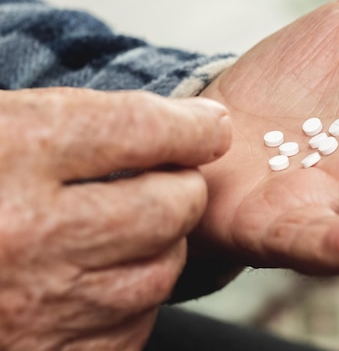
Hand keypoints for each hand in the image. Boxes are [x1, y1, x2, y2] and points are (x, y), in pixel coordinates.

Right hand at [0, 88, 229, 350]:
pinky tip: (94, 281)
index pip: (143, 127)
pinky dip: (130, 299)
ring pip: (164, 267)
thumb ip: (72, 124)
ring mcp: (40, 308)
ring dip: (160, 245)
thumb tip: (183, 129)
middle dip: (182, 187)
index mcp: (10, 153)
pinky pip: (134, 324)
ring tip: (123, 230)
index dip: (191, 126)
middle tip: (167, 179)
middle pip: (174, 203)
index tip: (208, 127)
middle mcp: (29, 234)